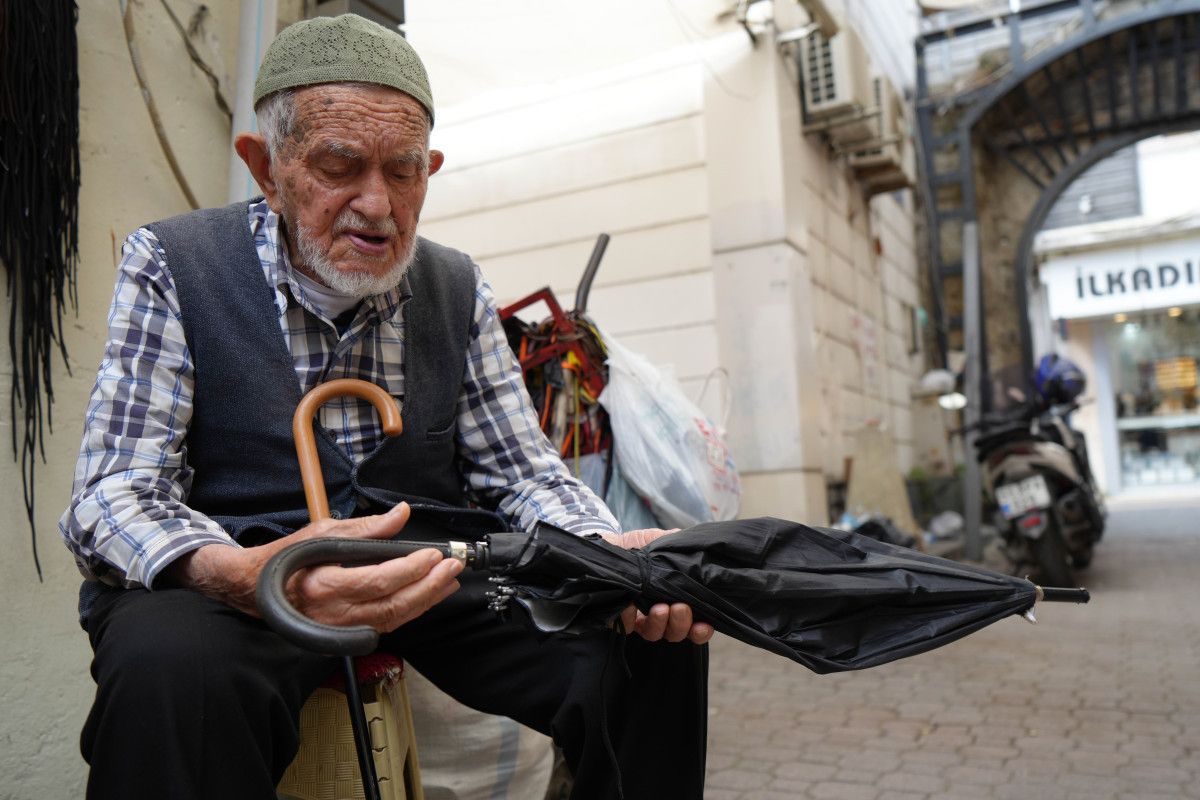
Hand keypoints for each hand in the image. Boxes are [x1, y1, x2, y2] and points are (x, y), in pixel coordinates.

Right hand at [164, 503, 462, 632]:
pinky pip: (387, 624)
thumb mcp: (323, 532)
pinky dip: (412, 610)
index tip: (434, 554)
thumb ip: (366, 527)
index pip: (380, 580)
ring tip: (450, 581)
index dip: (412, 569)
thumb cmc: (288, 559)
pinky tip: (429, 595)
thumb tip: (400, 514)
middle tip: (453, 567)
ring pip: (394, 619)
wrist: (258, 591)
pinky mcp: (348, 632)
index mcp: (327, 584)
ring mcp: (343, 627)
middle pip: (394, 605)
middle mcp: (336, 612)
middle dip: (430, 587)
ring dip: (427, 600)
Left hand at [600, 528, 713, 644]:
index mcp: (675, 599)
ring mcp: (638, 618)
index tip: (703, 625)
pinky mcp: (616, 617)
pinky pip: (625, 626)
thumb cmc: (638, 545)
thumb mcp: (661, 540)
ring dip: (660, 623)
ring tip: (660, 608)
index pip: (694, 625)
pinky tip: (631, 605)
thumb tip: (696, 549)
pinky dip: (630, 618)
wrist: (609, 544)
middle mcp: (659, 613)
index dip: (700, 630)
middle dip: (681, 623)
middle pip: (675, 633)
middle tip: (680, 607)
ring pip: (654, 633)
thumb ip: (680, 548)